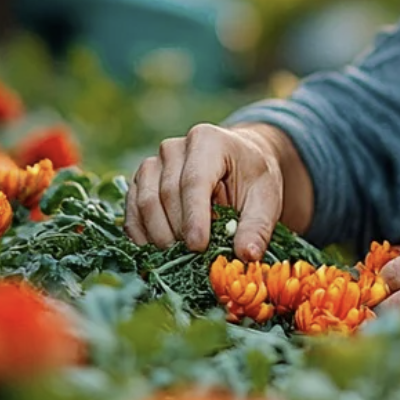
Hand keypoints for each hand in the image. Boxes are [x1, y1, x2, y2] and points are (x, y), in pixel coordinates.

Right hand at [123, 124, 283, 257]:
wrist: (236, 162)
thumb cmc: (252, 178)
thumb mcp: (266, 198)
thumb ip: (258, 226)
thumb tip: (247, 255)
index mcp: (207, 141)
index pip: (194, 181)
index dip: (194, 217)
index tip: (198, 247)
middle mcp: (174, 148)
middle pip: (167, 195)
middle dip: (179, 232)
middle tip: (194, 259)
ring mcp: (152, 164)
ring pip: (145, 204)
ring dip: (159, 236)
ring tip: (180, 257)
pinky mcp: (140, 183)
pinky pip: (132, 212)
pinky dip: (142, 236)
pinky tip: (158, 253)